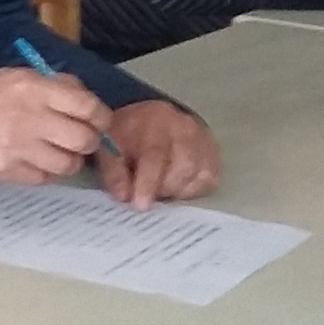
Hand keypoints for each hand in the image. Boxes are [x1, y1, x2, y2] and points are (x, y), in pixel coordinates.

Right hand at [0, 68, 108, 184]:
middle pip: (84, 140)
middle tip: (79, 138)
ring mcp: (20, 149)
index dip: (101, 116)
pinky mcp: (8, 172)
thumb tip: (85, 99)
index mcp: (35, 90)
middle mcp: (32, 119)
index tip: (98, 120)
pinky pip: (44, 178)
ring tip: (57, 152)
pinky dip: (46, 171)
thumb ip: (54, 85)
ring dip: (69, 159)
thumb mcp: (17, 76)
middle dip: (89, 140)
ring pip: (68, 164)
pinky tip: (35, 160)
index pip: (89, 107)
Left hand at [97, 100, 218, 210]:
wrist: (152, 119)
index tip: (141, 205)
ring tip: (159, 184)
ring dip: (176, 189)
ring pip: (198, 176)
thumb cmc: (129, 136)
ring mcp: (203, 140)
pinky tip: (176, 184)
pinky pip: (209, 180)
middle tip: (146, 191)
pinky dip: (191, 189)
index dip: (148, 183)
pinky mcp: (213, 154)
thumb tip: (124, 196)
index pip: (155, 155)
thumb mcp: (110, 149)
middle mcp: (185, 128)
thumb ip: (114, 173)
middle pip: (182, 168)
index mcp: (154, 122)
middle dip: (162, 188)